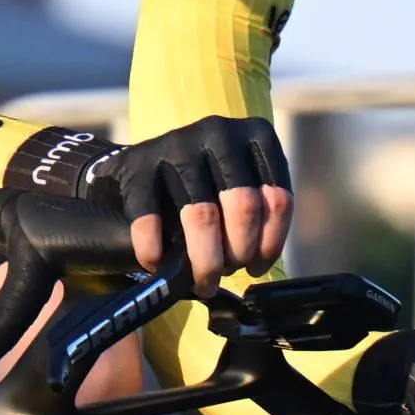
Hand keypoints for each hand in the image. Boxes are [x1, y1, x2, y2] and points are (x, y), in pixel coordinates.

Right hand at [87, 116, 294, 288]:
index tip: (254, 268)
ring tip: (202, 282)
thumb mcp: (239, 184)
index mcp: (256, 135)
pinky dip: (155, 251)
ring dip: (205, 261)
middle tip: (224, 274)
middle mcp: (219, 132)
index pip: (276, 199)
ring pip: (202, 216)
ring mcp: (177, 143)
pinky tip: (157, 265)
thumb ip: (254, 210)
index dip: (268, 245)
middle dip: (237, 254)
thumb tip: (254, 262)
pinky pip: (151, 218)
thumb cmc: (202, 185)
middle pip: (242, 207)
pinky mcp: (138, 163)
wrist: (141, 166)